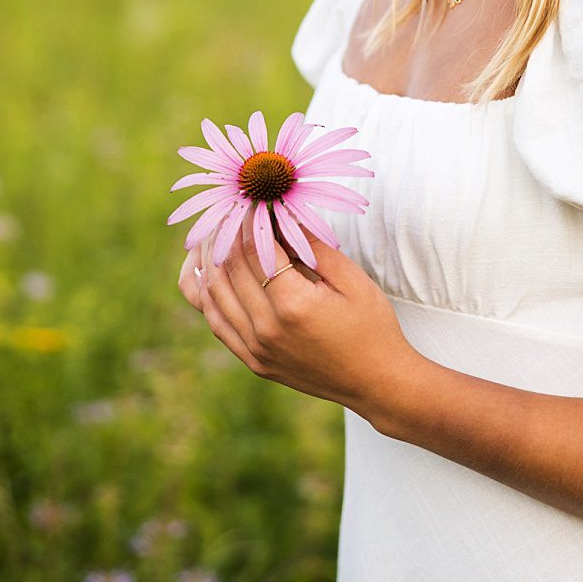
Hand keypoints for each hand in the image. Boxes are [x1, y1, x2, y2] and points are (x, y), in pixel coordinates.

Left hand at [176, 213, 415, 416]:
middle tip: (228, 208)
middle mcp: (266, 330)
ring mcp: (255, 350)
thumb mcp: (353, 281)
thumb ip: (313, 247)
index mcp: (293, 306)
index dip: (248, 221)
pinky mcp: (253, 362)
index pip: (253, 251)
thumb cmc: (373, 327)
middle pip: (227, 270)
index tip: (248, 199)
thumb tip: (284, 215)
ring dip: (206, 260)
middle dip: (225, 233)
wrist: (377, 382)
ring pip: (211, 295)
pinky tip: (205, 272)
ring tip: (211, 232)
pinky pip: (215, 323)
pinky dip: (205, 294)